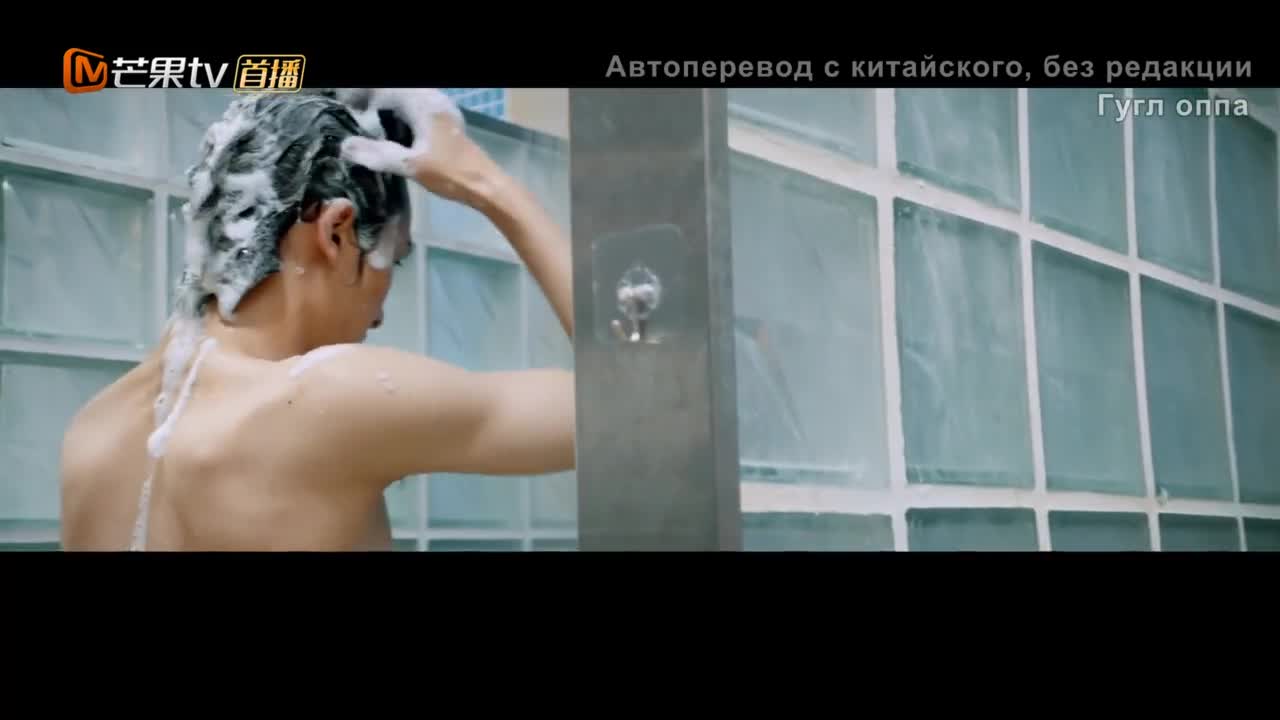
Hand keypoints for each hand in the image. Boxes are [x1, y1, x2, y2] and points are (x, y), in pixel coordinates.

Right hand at [337, 89, 503, 207]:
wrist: (487, 185)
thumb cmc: (451, 173)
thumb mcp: (410, 165)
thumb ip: (377, 154)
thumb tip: (344, 146)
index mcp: (423, 104)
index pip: (385, 90)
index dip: (363, 96)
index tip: (347, 109)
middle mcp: (433, 100)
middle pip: (396, 92)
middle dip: (373, 101)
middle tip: (353, 115)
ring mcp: (441, 110)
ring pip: (407, 100)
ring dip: (387, 108)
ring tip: (367, 122)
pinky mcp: (445, 122)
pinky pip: (416, 110)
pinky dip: (400, 116)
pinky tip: (392, 132)